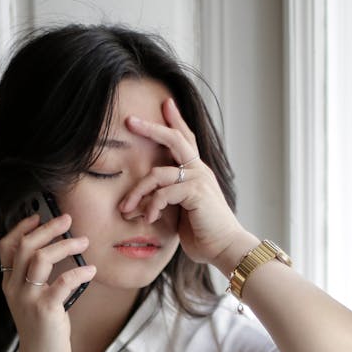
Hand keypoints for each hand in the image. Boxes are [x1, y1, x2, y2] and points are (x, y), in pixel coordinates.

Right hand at [0, 212, 95, 351]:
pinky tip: (91, 270)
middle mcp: (14, 288)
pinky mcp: (46, 309)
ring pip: (41, 258)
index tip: (38, 216)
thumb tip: (57, 250)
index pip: (6, 246)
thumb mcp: (31, 300)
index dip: (21, 227)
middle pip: (26, 246)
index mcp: (9, 283)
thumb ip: (35, 278)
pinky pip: (64, 281)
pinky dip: (79, 272)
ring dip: (65, 245)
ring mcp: (28, 298)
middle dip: (48, 228)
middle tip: (68, 220)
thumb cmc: (41, 329)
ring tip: (84, 241)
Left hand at [119, 97, 249, 265]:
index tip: (165, 103)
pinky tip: (149, 219)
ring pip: (158, 173)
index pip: (186, 139)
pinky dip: (152, 206)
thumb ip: (167, 200)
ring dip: (137, 192)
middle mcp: (199, 171)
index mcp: (197, 173)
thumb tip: (146, 201)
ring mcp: (199, 180)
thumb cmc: (204, 234)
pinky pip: (164, 192)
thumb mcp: (181, 213)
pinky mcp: (196, 193)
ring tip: (126, 209)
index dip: (176, 120)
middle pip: (175, 138)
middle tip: (130, 120)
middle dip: (151, 127)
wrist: (225, 248)